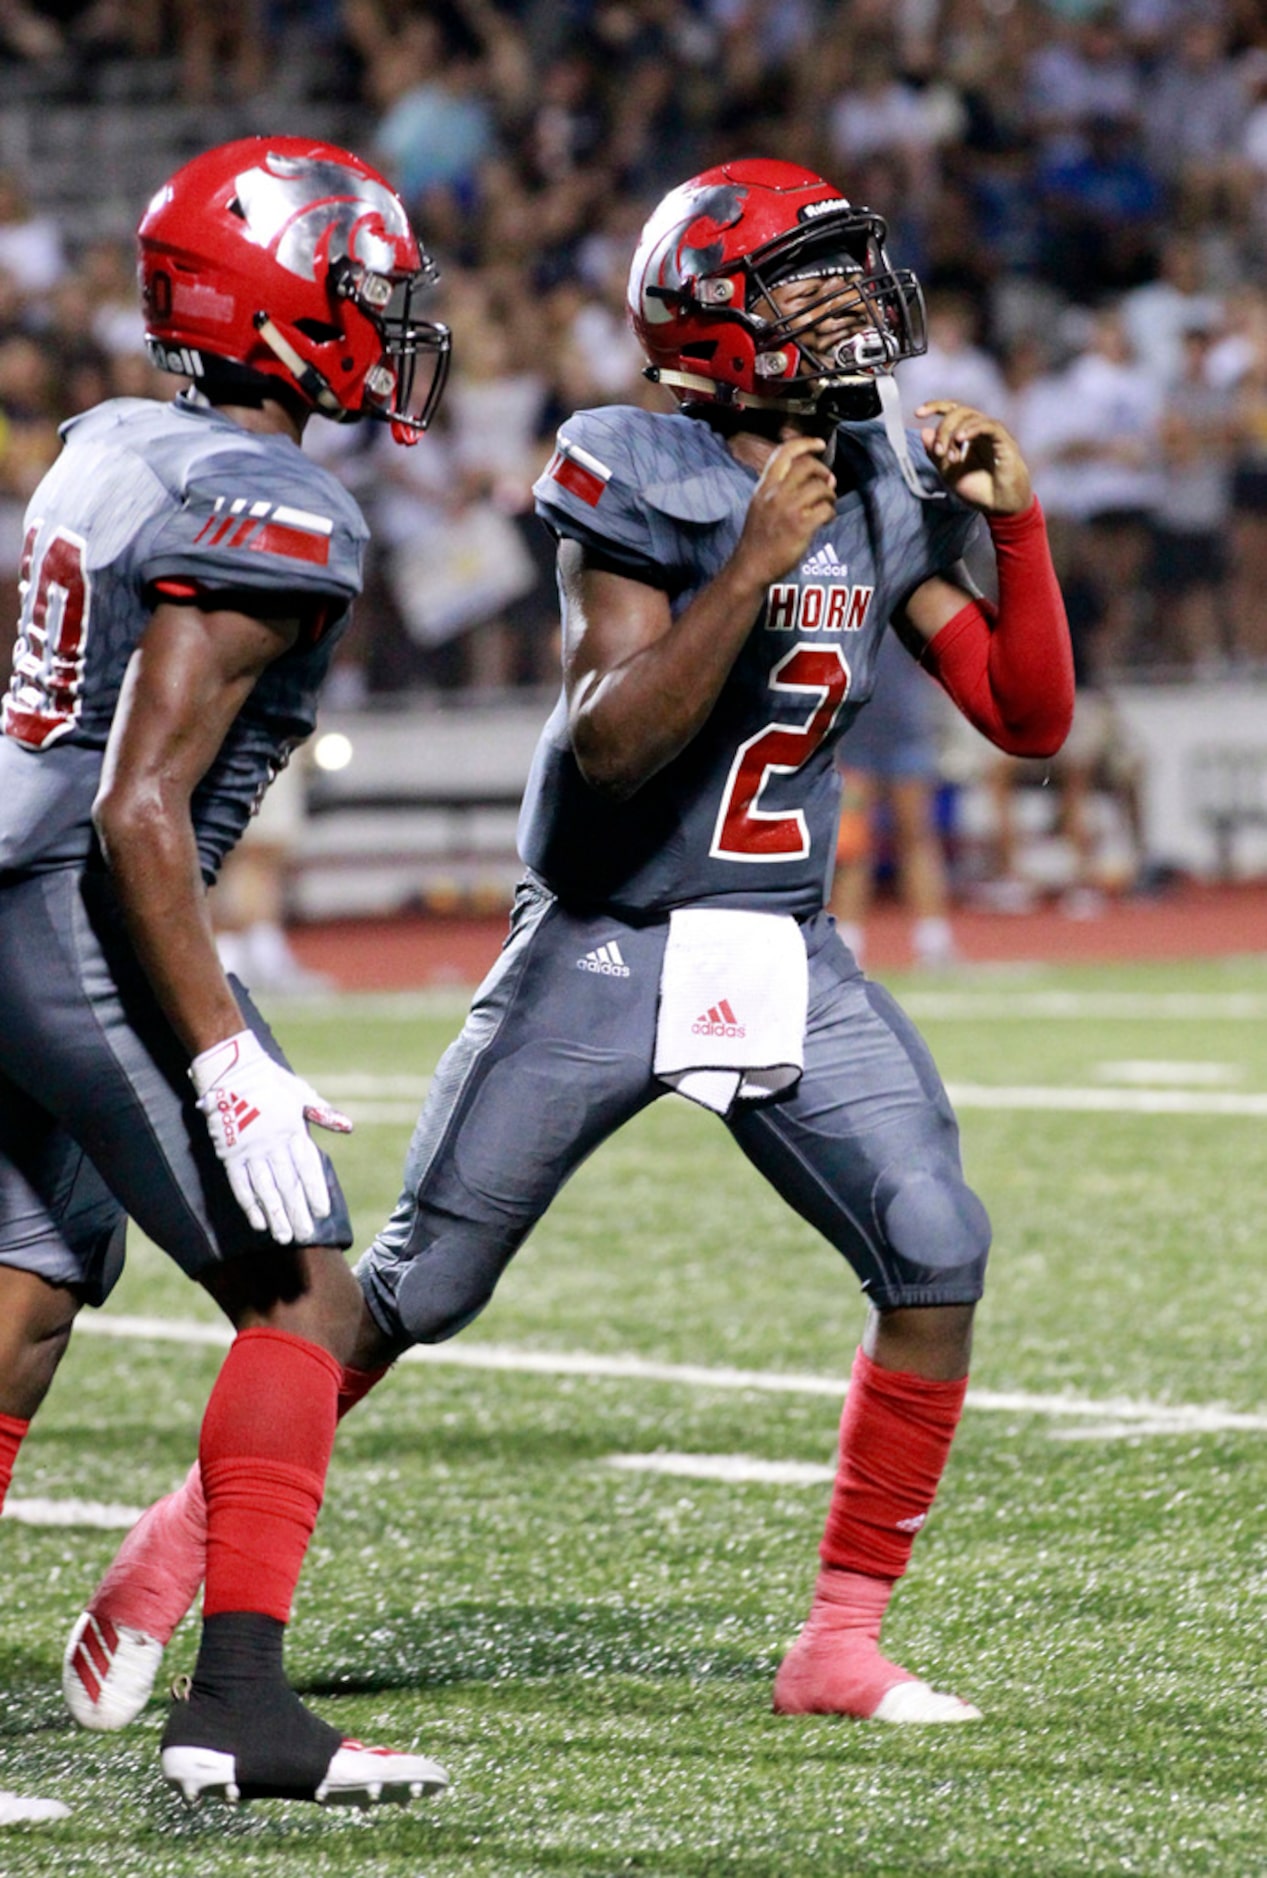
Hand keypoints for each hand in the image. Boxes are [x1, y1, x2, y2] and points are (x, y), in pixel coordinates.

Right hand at [190, 1029, 352, 1244]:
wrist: (231, 1068)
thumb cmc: (270, 1081)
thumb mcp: (301, 1093)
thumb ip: (323, 1114)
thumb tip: (349, 1128)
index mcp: (293, 1129)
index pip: (307, 1167)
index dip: (314, 1191)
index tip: (322, 1212)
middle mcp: (272, 1143)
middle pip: (287, 1184)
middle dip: (297, 1211)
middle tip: (305, 1235)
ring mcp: (249, 1150)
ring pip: (265, 1190)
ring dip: (275, 1215)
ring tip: (284, 1237)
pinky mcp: (229, 1153)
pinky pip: (240, 1184)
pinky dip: (249, 1205)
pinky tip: (258, 1222)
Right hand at [735, 435, 837, 585]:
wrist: (751, 566)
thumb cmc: (759, 538)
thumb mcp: (760, 504)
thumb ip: (779, 487)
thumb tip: (815, 476)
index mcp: (764, 487)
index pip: (783, 453)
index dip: (804, 443)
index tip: (819, 444)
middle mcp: (774, 494)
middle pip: (807, 466)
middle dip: (823, 471)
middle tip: (828, 482)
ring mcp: (787, 509)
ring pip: (820, 487)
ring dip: (830, 494)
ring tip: (828, 504)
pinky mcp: (800, 526)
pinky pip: (826, 509)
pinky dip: (831, 513)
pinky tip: (826, 519)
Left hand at [916, 401, 1032, 514]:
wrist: (1000, 507)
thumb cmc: (979, 491)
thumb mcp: (949, 474)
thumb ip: (936, 455)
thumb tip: (924, 432)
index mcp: (967, 435)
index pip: (952, 411)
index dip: (935, 407)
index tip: (917, 414)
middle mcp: (980, 430)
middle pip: (958, 412)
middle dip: (943, 429)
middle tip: (938, 452)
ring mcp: (992, 434)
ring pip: (970, 416)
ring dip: (954, 434)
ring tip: (950, 457)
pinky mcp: (1004, 441)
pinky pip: (988, 426)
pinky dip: (972, 429)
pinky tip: (960, 439)